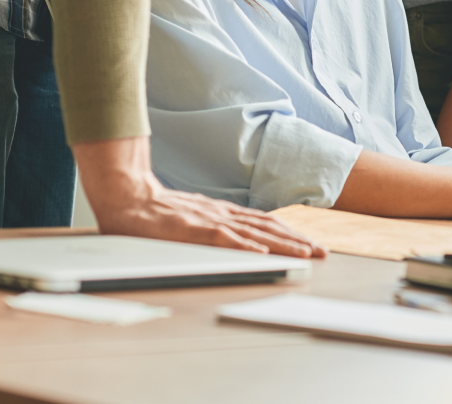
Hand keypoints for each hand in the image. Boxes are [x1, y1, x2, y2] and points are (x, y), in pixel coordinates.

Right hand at [73, 136, 324, 258]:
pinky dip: (244, 246)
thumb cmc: (158, 211)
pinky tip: (261, 254)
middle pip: (266, 228)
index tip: (311, 245)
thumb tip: (238, 237)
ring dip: (282, 245)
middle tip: (322, 253)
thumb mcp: (194, 216)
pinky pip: (222, 239)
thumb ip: (214, 225)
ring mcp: (208, 220)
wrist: (129, 197)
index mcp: (222, 212)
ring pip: (253, 234)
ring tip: (305, 254)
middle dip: (296, 241)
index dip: (289, 234)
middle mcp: (221, 214)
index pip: (263, 224)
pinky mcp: (192, 229)